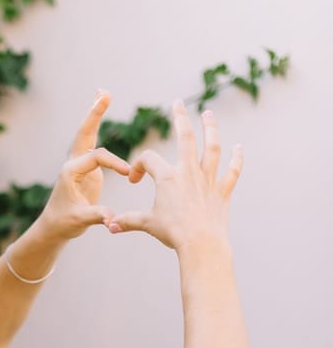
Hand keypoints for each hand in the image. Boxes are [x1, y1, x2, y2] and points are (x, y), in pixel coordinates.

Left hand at [38, 91, 130, 240]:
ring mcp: (79, 164)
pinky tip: (99, 107)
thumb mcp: (81, 220)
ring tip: (102, 92)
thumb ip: (97, 216)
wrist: (54, 227)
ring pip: (87, 134)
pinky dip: (96, 124)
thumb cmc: (64, 223)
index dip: (114, 163)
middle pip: (84, 134)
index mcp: (70, 172)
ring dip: (94, 114)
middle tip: (104, 93)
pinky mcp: (86, 168)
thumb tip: (111, 219)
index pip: (96, 157)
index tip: (128, 172)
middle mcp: (73, 163)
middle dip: (95, 114)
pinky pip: (93, 142)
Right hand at [108, 102, 242, 250]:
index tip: (135, 181)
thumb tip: (109, 225)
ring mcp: (208, 179)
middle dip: (180, 118)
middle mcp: (188, 172)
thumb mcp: (147, 224)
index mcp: (167, 177)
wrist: (201, 243)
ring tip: (208, 114)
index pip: (149, 160)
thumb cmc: (173, 233)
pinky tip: (239, 148)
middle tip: (178, 103)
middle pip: (185, 137)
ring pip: (212, 147)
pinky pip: (232, 171)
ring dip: (210, 128)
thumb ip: (129, 221)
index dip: (138, 167)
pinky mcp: (222, 191)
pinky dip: (237, 159)